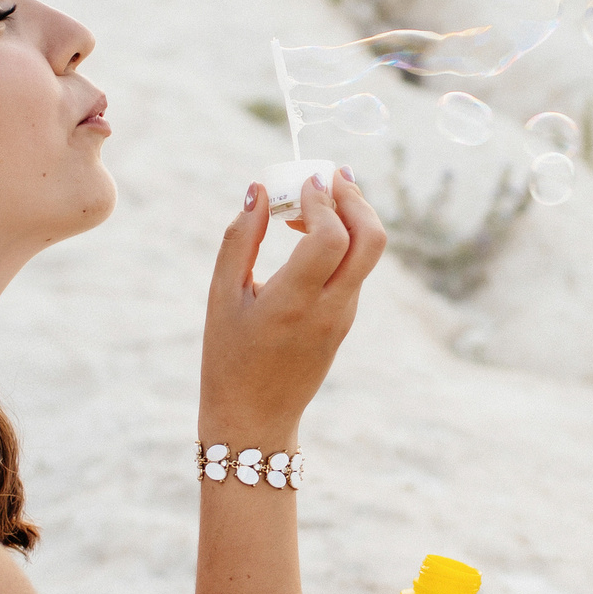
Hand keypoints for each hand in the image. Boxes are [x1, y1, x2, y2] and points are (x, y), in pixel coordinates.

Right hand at [200, 170, 387, 439]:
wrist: (255, 418)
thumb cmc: (228, 357)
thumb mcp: (221, 297)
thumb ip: (240, 239)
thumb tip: (258, 189)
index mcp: (294, 304)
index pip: (332, 238)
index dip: (322, 202)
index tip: (302, 181)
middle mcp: (330, 309)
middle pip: (371, 240)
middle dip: (355, 198)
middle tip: (328, 175)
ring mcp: (345, 316)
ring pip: (368, 252)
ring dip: (350, 215)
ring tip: (311, 199)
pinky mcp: (346, 320)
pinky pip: (356, 269)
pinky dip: (342, 239)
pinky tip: (309, 232)